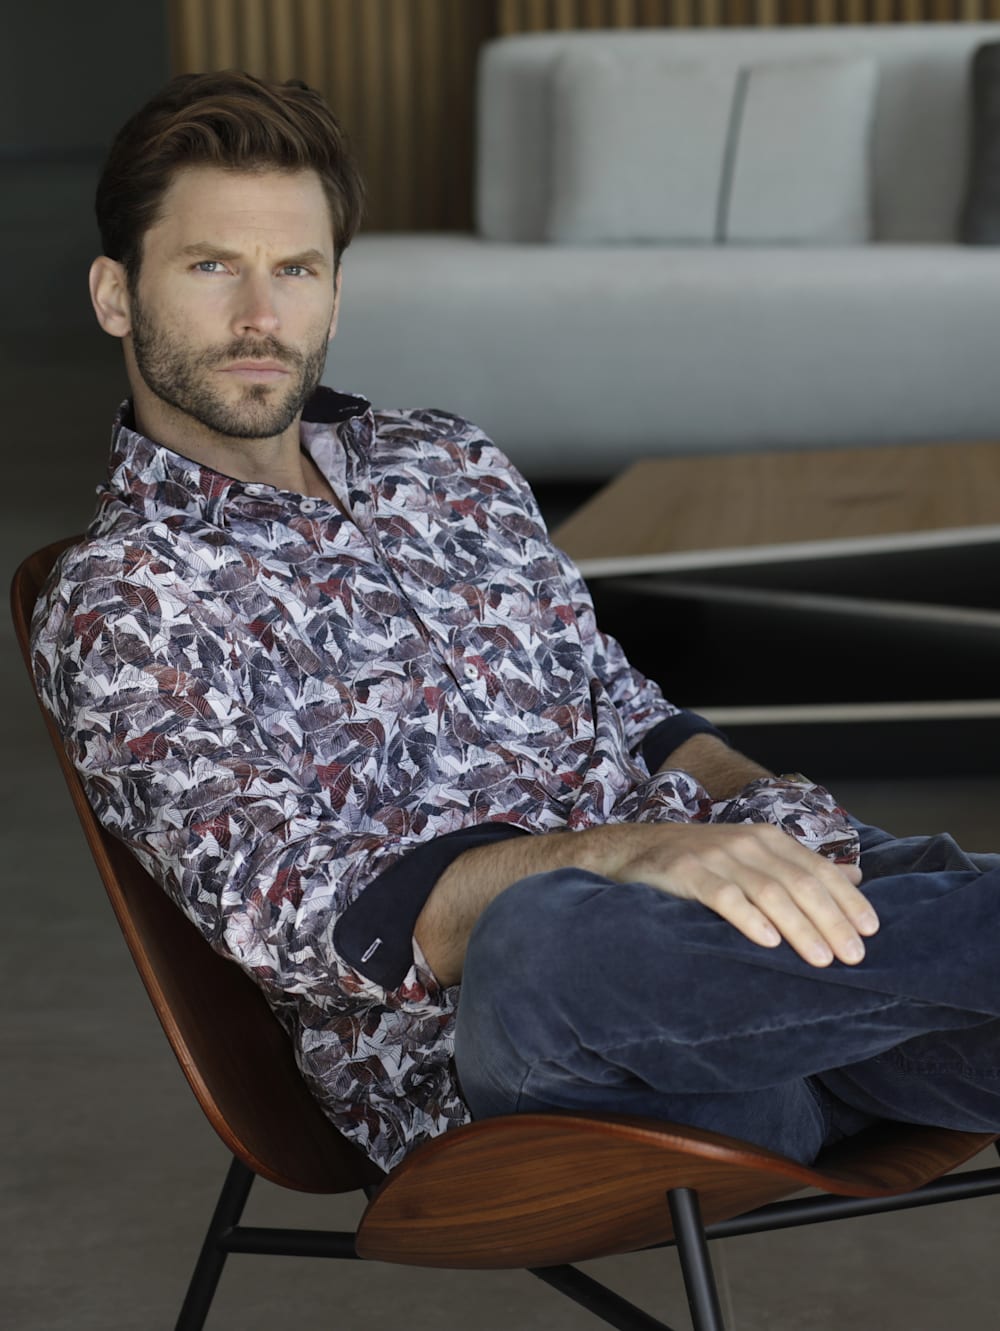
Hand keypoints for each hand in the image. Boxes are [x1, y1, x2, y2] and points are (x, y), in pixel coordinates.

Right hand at [610, 822, 877, 967]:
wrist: (635, 850)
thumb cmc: (702, 860)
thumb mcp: (754, 855)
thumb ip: (800, 866)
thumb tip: (855, 877)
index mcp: (769, 839)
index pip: (818, 869)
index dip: (847, 900)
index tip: (871, 931)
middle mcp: (747, 843)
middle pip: (800, 883)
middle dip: (831, 920)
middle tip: (854, 956)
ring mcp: (717, 856)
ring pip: (769, 892)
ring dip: (800, 927)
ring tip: (822, 958)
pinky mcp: (687, 873)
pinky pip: (724, 896)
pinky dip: (749, 918)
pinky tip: (768, 942)